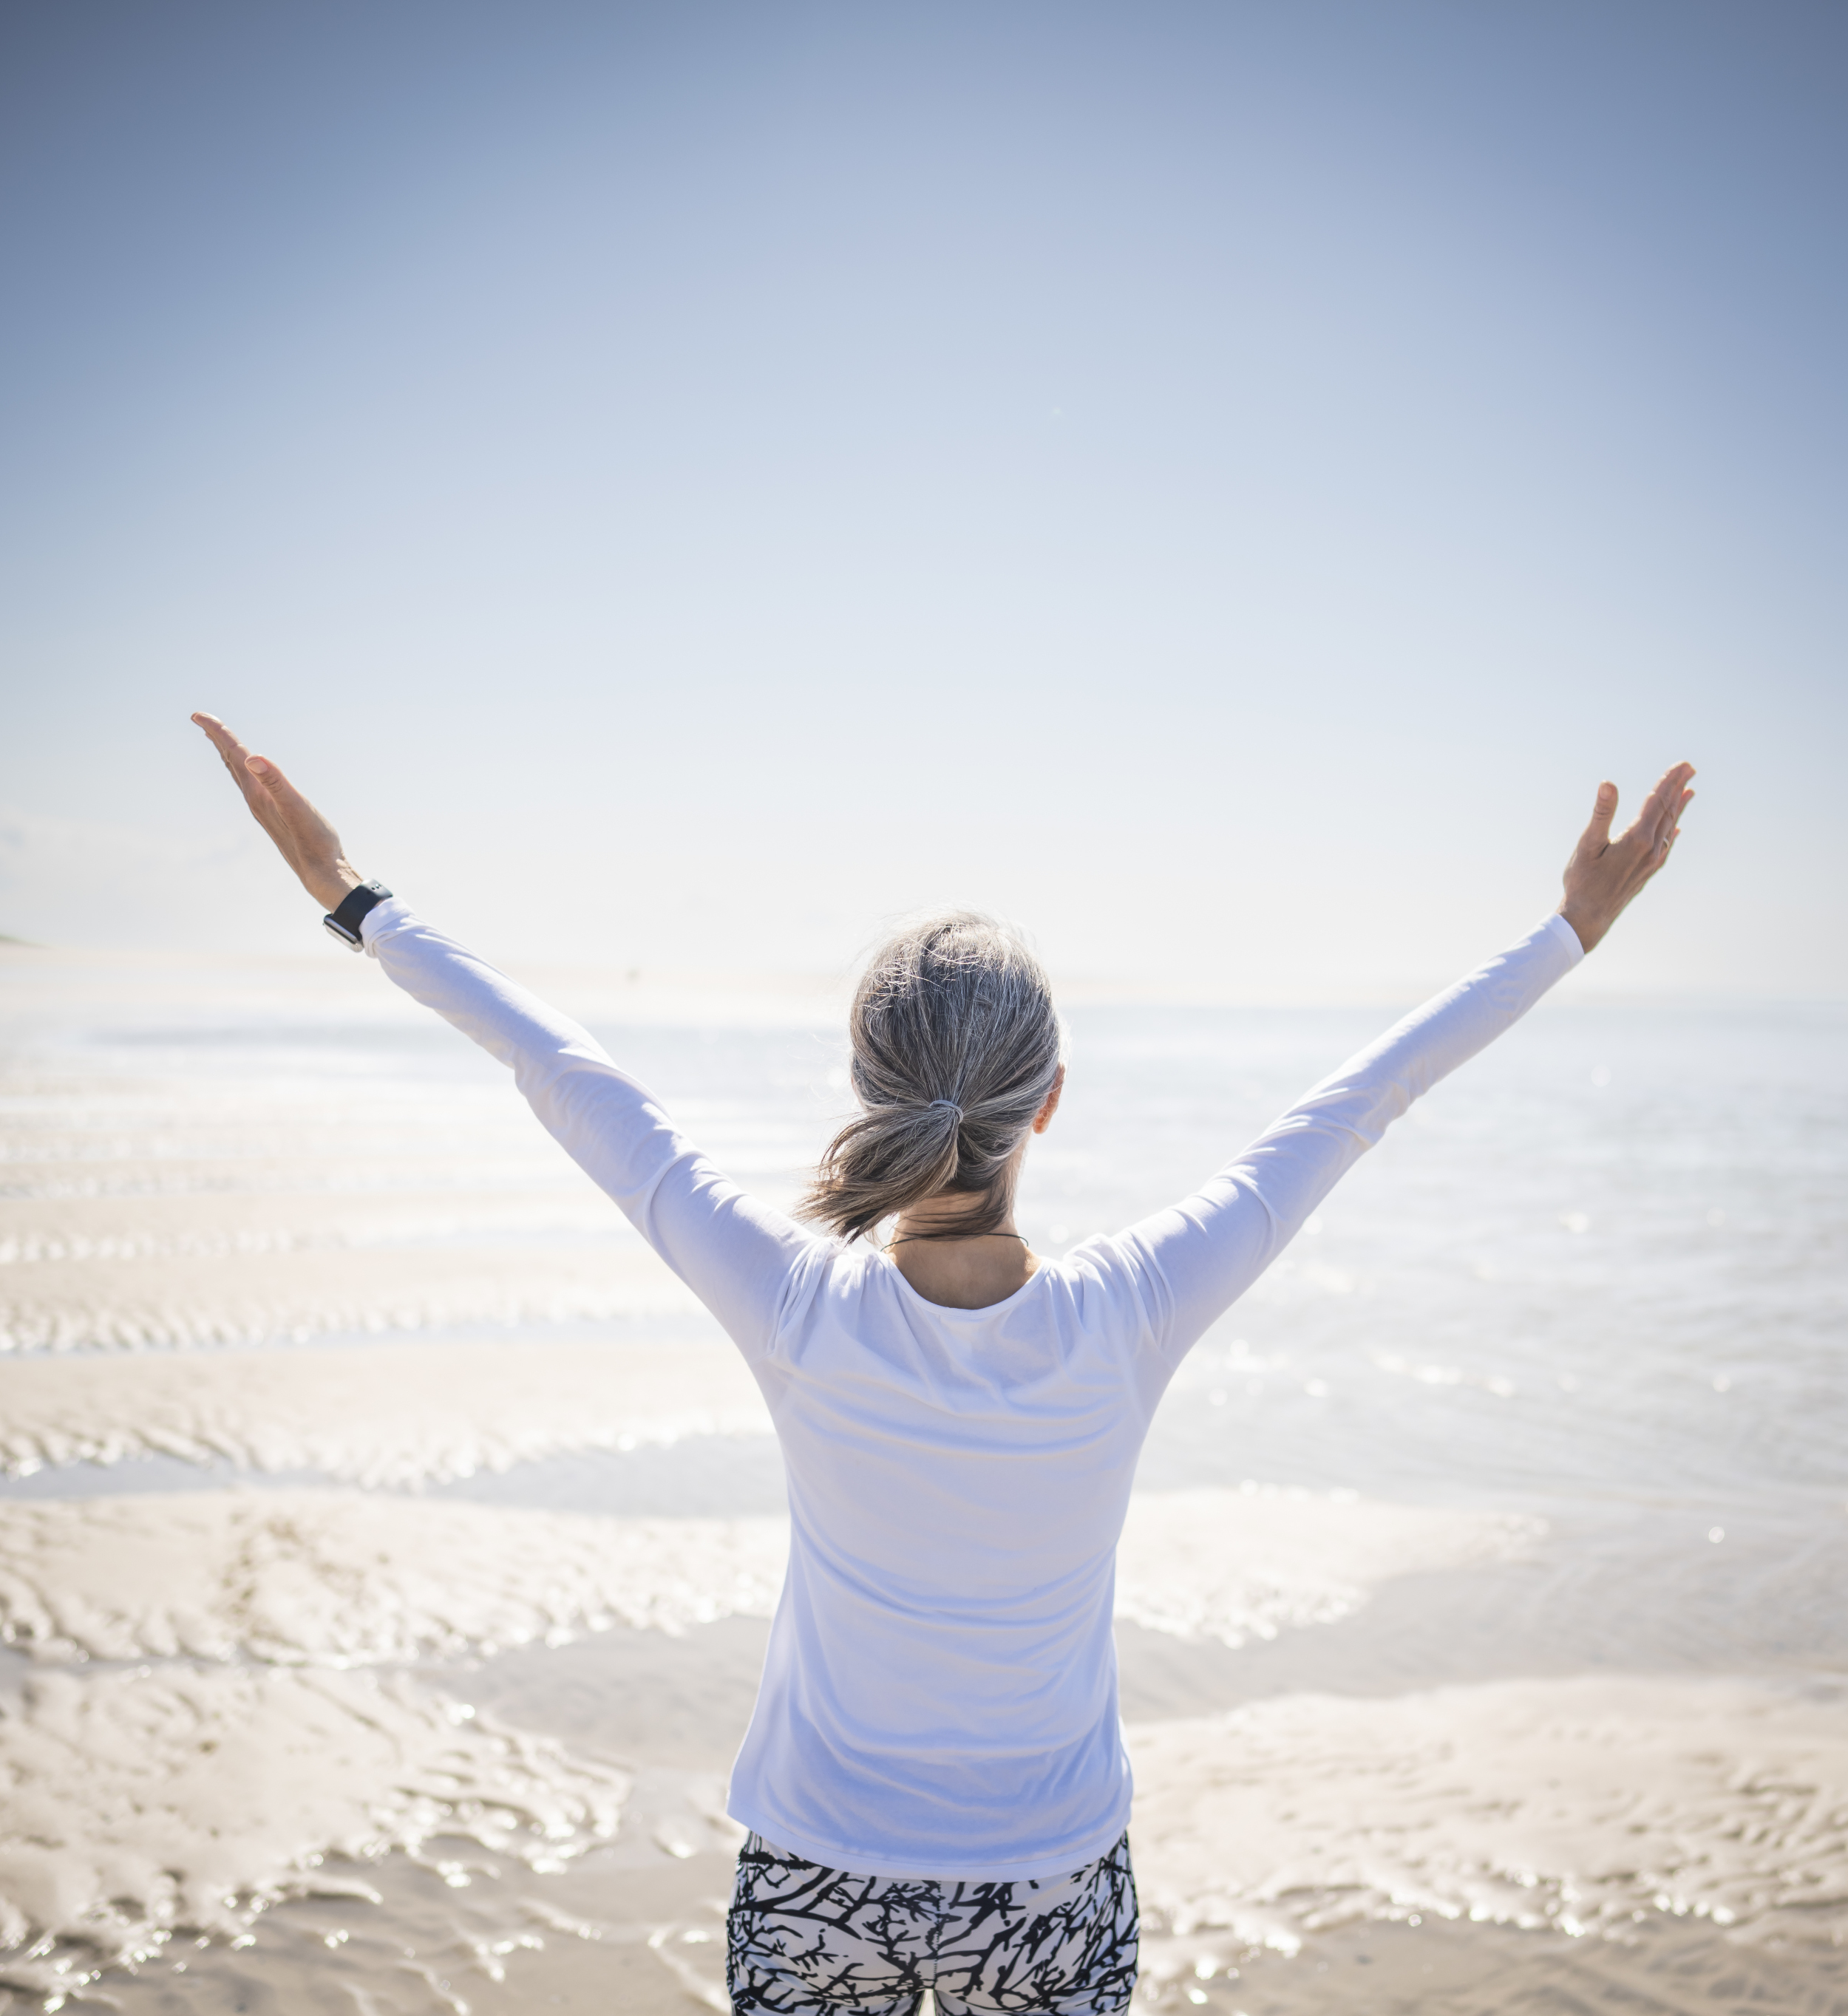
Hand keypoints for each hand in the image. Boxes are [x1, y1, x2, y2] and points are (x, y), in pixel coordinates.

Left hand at [192, 713, 364, 913]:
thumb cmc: (314, 841)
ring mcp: (263, 810)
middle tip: (200, 720)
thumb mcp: (297, 806)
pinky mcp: (274, 817)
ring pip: (239, 776)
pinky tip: (252, 777)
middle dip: (217, 740)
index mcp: (258, 793)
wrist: (321, 874)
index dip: (217, 732)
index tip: (196, 714)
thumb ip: (275, 781)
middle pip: (230, 763)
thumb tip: (252, 758)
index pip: (234, 755)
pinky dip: (245, 773)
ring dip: (229, 756)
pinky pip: (252, 787)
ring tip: (220, 742)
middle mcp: (255, 800)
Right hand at [1559, 761, 1694, 953]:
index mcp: (1637, 839)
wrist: (1589, 919)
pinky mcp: (1648, 872)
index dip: (1669, 781)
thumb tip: (1608, 783)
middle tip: (1689, 768)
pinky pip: (1666, 846)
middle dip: (1678, 788)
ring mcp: (1652, 862)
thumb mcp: (1587, 844)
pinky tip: (1676, 829)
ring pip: (1669, 827)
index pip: (1658, 802)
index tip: (1682, 765)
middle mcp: (1651, 849)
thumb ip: (1601, 813)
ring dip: (1678, 807)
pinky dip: (1672, 831)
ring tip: (1688, 791)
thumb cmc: (1583, 882)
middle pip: (1668, 811)